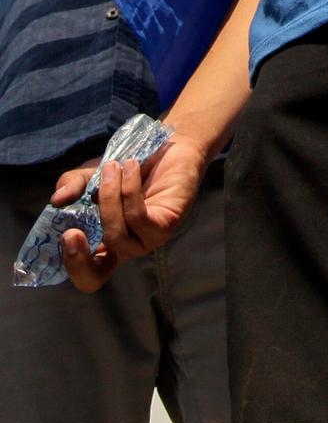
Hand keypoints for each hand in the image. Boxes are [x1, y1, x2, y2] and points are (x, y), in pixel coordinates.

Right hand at [54, 136, 209, 291]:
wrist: (174, 145)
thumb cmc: (129, 167)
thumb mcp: (92, 173)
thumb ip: (72, 184)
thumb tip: (57, 200)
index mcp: (105, 245)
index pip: (86, 275)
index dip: (72, 266)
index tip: (66, 235)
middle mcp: (126, 249)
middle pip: (95, 277)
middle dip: (78, 259)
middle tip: (71, 231)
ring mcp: (148, 241)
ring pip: (115, 235)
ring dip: (109, 197)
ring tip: (113, 166)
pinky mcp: (167, 226)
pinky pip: (139, 217)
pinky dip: (129, 191)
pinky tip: (131, 167)